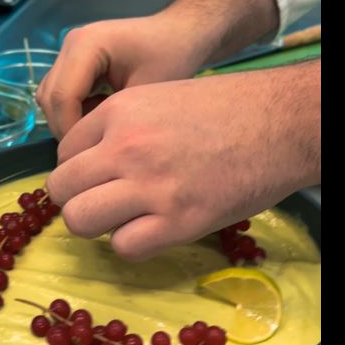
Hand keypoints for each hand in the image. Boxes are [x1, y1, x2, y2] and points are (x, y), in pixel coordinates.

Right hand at [36, 15, 208, 139]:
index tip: (92, 154)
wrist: (179, 33)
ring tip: (100, 130)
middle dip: (67, 129)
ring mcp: (69, 51)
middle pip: (50, 98)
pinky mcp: (72, 61)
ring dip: (68, 120)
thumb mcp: (145, 93)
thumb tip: (88, 151)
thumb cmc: (171, 58)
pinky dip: (74, 110)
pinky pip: (60, 93)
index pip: (62, 97)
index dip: (71, 131)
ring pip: (50, 97)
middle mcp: (71, 43)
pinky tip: (101, 115)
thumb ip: (112, 120)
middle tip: (95, 149)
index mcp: (87, 44)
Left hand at [45, 60, 320, 260]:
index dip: (80, 170)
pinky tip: (155, 231)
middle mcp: (126, 146)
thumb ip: (125, 125)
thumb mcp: (162, 97)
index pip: (64, 153)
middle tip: (106, 203)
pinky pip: (124, 247)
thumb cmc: (230, 109)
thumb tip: (95, 160)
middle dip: (78, 200)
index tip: (101, 178)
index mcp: (120, 111)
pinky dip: (133, 244)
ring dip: (97, 225)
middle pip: (62, 188)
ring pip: (79, 220)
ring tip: (124, 220)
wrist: (282, 122)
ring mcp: (150, 185)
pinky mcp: (178, 221)